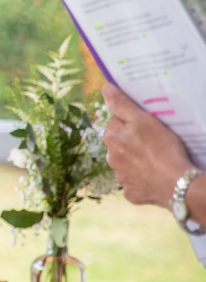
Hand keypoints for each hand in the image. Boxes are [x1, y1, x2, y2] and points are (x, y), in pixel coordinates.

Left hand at [101, 82, 191, 208]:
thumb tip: (105, 88)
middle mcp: (110, 158)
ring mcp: (120, 178)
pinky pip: (135, 182)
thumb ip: (121, 104)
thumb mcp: (143, 120)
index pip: (116, 122)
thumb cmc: (161, 148)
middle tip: (154, 142)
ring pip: (127, 163)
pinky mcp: (131, 193)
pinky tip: (154, 176)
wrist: (176, 184)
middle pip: (120, 143)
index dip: (131, 121)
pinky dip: (143, 179)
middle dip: (132, 141)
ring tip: (156, 159)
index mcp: (111, 138)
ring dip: (137, 160)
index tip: (146, 124)